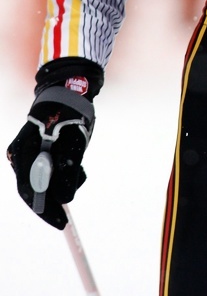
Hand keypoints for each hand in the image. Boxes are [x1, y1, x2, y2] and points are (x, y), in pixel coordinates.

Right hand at [7, 58, 100, 228]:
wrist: (68, 91)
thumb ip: (68, 170)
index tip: (60, 222)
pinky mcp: (35, 151)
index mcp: (25, 151)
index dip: (45, 209)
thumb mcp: (74, 142)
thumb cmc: (71, 113)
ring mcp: (26, 153)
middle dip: (52, 201)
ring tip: (79, 170)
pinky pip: (44, 172)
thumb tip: (65, 198)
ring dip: (59, 184)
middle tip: (66, 215)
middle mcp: (20, 154)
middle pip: (33, 189)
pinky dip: (59, 175)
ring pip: (41, 181)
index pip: (30, 190)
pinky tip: (75, 166)